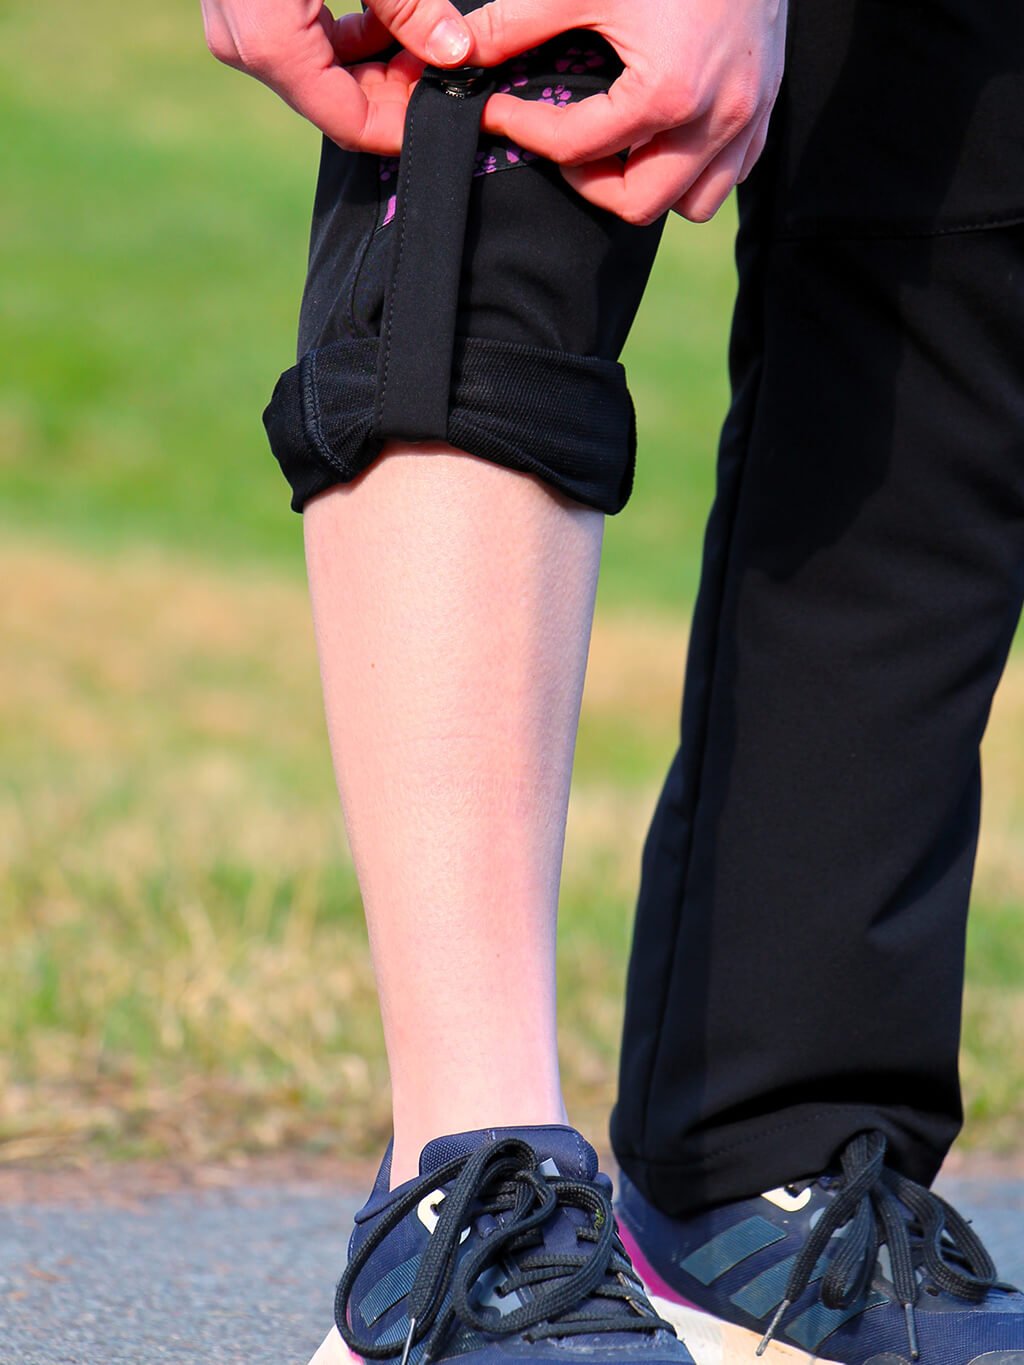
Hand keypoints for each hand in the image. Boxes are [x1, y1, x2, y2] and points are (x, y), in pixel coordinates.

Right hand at [200, 0, 472, 152]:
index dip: (409, 126)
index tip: (457, 112)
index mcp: (271, 44)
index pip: (352, 123)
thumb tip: (455, 51)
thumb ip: (409, 4)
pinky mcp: (245, 3)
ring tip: (432, 36)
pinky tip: (393, 14)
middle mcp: (248, 45)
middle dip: (400, 89)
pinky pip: (308, 38)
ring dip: (381, 60)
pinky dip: (354, 33)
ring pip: (327, 70)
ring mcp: (240, 25)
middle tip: (453, 69)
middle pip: (341, 100)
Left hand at [466, 0, 786, 224]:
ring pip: (690, 202)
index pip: (578, 147)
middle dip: (588, 181)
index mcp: (669, 92)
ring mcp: (748, 119)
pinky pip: (729, 174)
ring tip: (613, 147)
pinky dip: (692, 169)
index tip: (495, 112)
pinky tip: (662, 135)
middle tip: (558, 140)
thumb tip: (457, 52)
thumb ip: (516, 21)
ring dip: (647, 185)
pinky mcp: (767, 108)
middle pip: (637, 203)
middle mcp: (716, 119)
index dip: (524, 131)